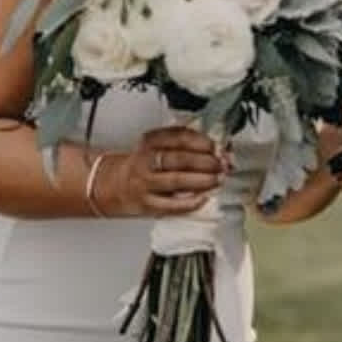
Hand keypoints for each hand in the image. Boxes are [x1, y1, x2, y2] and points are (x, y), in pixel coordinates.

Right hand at [99, 126, 228, 216]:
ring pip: (176, 180)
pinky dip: (190, 202)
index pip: (179, 137)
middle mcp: (146, 160)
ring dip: (202, 180)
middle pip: (179, 159)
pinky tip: (204, 198)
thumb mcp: (159, 146)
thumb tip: (218, 148)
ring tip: (218, 179)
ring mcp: (145, 183)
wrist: (117, 185)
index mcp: (151, 141)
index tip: (218, 147)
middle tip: (223, 164)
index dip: (202, 142)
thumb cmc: (145, 164)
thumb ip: (185, 144)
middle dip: (206, 162)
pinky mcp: (147, 204)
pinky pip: (171, 205)